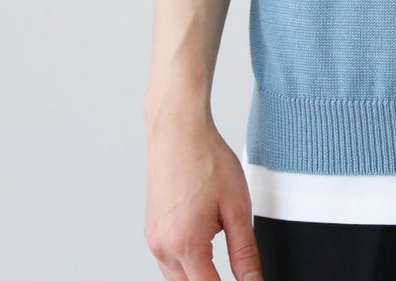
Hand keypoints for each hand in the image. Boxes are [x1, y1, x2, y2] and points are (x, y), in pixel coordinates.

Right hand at [143, 106, 262, 280]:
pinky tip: (202, 239)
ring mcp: (152, 239)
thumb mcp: (237, 207)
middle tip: (236, 270)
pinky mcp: (150, 229)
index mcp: (186, 245)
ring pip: (176, 277)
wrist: (178, 130)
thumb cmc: (206, 159)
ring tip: (219, 248)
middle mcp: (163, 247)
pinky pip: (167, 259)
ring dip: (198, 274)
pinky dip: (186, 260)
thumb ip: (245, 252)